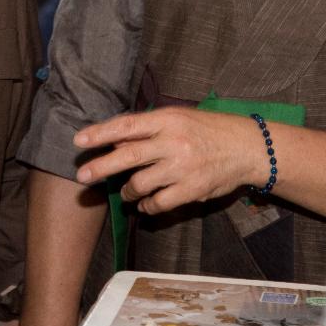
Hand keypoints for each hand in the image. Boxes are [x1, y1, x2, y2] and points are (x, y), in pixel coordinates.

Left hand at [72, 108, 260, 214]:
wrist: (246, 148)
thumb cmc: (207, 130)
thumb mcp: (178, 119)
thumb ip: (148, 129)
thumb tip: (113, 140)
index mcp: (168, 120)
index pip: (127, 126)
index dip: (101, 133)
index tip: (79, 140)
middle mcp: (173, 142)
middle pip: (128, 156)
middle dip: (101, 168)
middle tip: (82, 177)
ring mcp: (182, 167)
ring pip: (140, 184)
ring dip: (127, 191)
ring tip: (125, 192)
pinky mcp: (191, 190)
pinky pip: (158, 203)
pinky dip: (147, 206)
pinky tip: (145, 204)